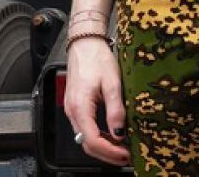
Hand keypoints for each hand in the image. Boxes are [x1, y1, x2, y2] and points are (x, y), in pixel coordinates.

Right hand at [63, 37, 130, 167]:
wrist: (85, 43)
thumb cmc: (97, 58)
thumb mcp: (112, 82)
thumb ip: (115, 109)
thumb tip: (119, 133)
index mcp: (80, 107)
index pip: (92, 141)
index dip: (109, 151)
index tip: (125, 154)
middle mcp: (72, 112)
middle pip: (87, 144)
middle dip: (106, 154)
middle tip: (126, 156)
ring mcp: (72, 109)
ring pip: (85, 138)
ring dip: (102, 146)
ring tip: (121, 148)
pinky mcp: (75, 106)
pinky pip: (85, 128)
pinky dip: (98, 136)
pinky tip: (111, 135)